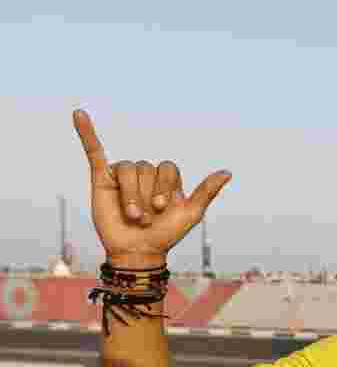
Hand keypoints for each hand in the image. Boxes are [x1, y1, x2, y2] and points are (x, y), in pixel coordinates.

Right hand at [73, 109, 231, 266]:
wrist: (139, 252)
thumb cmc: (166, 234)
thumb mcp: (191, 214)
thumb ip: (206, 191)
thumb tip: (228, 172)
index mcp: (165, 178)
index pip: (167, 167)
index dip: (165, 187)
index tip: (164, 209)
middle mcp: (145, 174)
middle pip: (146, 169)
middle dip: (147, 196)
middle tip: (147, 218)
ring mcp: (123, 175)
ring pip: (127, 169)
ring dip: (132, 195)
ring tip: (134, 216)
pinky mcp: (102, 178)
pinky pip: (94, 151)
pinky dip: (86, 133)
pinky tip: (79, 114)